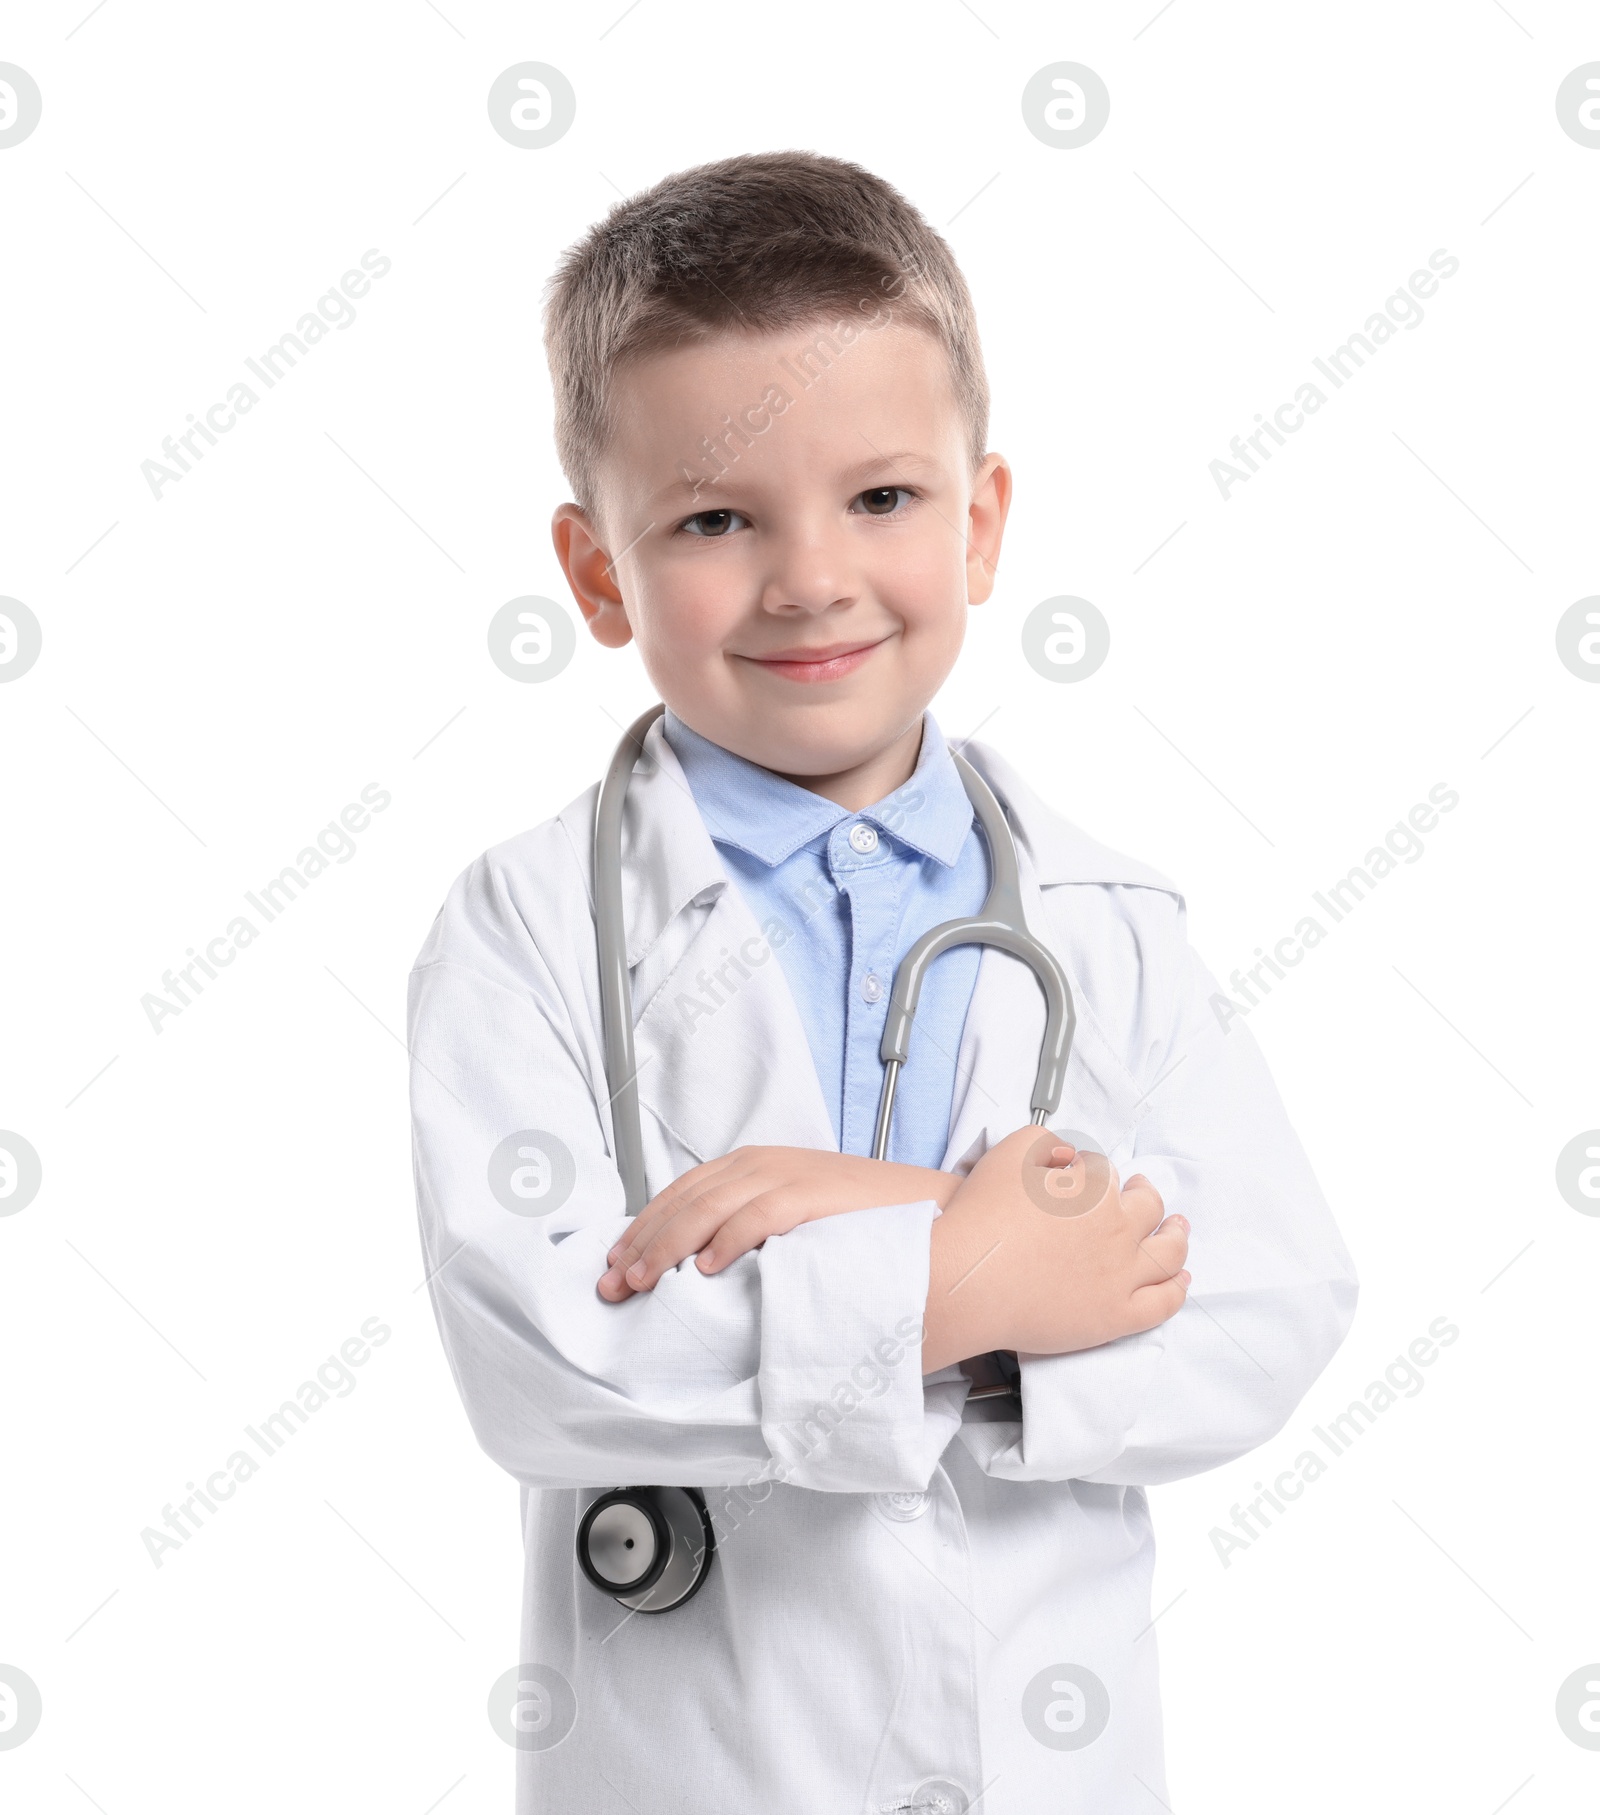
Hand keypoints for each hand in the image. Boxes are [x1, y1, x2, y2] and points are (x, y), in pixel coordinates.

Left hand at [597, 1147, 958, 1301]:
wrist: (933, 1210)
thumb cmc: (865, 1223)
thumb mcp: (796, 1216)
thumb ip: (752, 1228)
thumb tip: (696, 1267)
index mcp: (755, 1165)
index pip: (681, 1192)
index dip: (642, 1228)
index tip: (614, 1266)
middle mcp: (765, 1163)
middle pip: (685, 1199)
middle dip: (642, 1242)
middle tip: (615, 1284)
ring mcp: (790, 1175)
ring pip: (709, 1205)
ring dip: (669, 1244)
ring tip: (645, 1280)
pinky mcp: (815, 1194)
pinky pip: (759, 1215)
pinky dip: (727, 1239)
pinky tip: (703, 1268)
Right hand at [922, 1126, 1189, 1371]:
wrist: (969, 1280)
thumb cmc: (982, 1219)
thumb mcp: (1009, 1153)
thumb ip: (1045, 1141)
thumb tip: (1068, 1156)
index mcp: (1094, 1190)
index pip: (1108, 1175)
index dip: (1097, 1175)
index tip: (1091, 1180)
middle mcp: (1116, 1229)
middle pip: (1147, 1208)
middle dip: (1146, 1195)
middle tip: (1142, 1191)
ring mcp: (1121, 1276)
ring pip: (1166, 1254)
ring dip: (1176, 1237)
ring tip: (1177, 1230)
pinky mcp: (1116, 1316)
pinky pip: (1161, 1303)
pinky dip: (1176, 1289)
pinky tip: (1180, 1280)